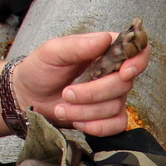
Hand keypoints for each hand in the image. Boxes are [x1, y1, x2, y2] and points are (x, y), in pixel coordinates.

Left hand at [13, 32, 149, 135]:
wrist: (28, 97)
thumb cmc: (40, 69)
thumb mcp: (52, 51)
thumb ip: (78, 45)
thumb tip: (105, 39)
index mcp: (105, 51)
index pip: (137, 52)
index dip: (137, 62)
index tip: (123, 72)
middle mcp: (113, 74)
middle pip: (123, 85)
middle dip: (93, 93)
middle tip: (66, 93)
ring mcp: (112, 97)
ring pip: (115, 108)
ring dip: (85, 111)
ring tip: (62, 108)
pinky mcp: (107, 118)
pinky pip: (115, 126)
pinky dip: (95, 126)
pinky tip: (77, 122)